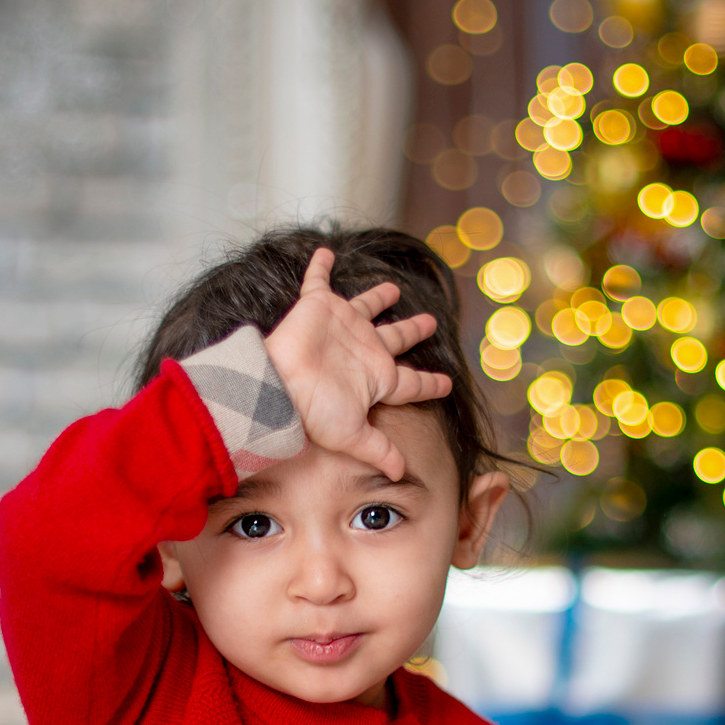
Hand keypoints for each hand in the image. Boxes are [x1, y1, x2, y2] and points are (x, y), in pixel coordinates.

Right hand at [262, 247, 453, 480]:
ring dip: (379, 296)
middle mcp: (363, 351)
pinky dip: (321, 266)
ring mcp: (341, 327)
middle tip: (430, 322)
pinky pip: (319, 280)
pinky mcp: (317, 307)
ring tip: (393, 288)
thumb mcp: (352, 435)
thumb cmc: (312, 412)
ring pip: (366, 306)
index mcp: (376, 379)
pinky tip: (326, 252)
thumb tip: (399, 473)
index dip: (430, 383)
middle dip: (412, 331)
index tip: (448, 384)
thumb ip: (378, 450)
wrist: (276, 386)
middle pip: (396, 338)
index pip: (412, 382)